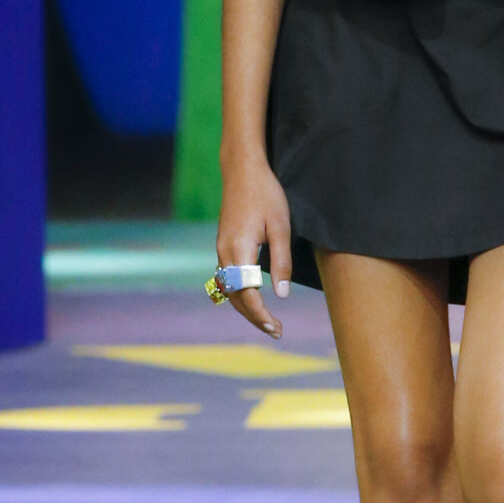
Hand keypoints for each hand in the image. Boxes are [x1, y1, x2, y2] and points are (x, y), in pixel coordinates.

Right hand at [217, 157, 291, 338]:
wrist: (242, 171)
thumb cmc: (266, 196)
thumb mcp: (281, 228)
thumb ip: (281, 263)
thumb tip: (282, 296)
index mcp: (238, 250)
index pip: (247, 294)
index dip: (261, 314)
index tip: (276, 327)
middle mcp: (224, 253)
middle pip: (235, 297)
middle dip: (254, 317)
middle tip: (276, 331)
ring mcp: (221, 249)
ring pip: (229, 290)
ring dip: (246, 308)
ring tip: (267, 321)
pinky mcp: (223, 245)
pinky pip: (228, 279)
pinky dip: (240, 294)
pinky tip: (254, 300)